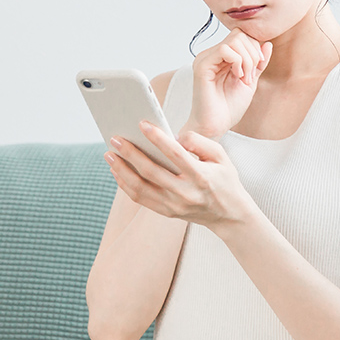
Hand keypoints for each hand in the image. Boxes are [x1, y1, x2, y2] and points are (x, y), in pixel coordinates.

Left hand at [105, 120, 255, 230]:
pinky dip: (126, 185)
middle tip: (115, 139)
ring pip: (141, 188)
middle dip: (130, 153)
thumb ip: (200, 142)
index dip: (158, 139)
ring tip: (110, 155)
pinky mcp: (167, 212)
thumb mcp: (222, 158)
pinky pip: (140, 199)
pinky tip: (117, 171)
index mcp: (202, 177)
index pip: (176, 155)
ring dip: (121, 170)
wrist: (229, 215)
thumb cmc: (225, 181)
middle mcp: (186, 193)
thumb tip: (174, 137)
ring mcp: (175, 205)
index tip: (142, 124)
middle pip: (152, 171)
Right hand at [184, 27, 272, 139]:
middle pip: (239, 35)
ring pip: (234, 40)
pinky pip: (224, 50)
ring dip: (247, 60)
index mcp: (221, 57)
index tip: (256, 70)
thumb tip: (268, 44)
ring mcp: (205, 58)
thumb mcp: (250, 82)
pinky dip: (238, 62)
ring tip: (244, 79)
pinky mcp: (202, 65)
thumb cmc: (229, 107)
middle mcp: (211, 54)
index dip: (255, 49)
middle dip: (253, 55)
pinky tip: (237, 76)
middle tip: (250, 77)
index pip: (241, 36)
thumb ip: (258, 63)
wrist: (216, 125)